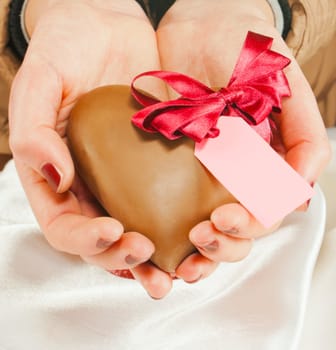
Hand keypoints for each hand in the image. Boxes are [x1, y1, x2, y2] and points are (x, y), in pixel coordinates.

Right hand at [9, 0, 171, 298]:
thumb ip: (33, 130)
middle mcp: (94, 186)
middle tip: (148, 254)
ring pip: (143, 230)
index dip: (85, 239)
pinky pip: (171, 199)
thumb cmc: (64, 50)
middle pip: (106, 240)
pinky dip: (186, 221)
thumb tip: (55, 175)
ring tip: (184, 267)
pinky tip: (203, 228)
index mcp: (58, 178)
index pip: (65, 226)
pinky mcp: (158, 164)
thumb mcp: (40, 82)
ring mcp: (128, 178)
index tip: (112, 231)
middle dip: (126, 256)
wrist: (104, 27)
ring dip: (162, 256)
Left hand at [156, 0, 330, 282]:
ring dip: (190, 250)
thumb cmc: (244, 47)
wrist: (201, 22)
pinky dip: (158, 227)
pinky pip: (162, 202)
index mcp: (259, 163)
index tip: (225, 218)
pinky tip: (149, 240)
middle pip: (232, 229)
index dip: (248, 225)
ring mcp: (195, 171)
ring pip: (198, 226)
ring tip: (177, 262)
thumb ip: (302, 133)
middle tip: (200, 240)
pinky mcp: (163, 162)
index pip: (261, 212)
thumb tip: (299, 190)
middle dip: (219, 245)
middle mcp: (228, 174)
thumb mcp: (282, 84)